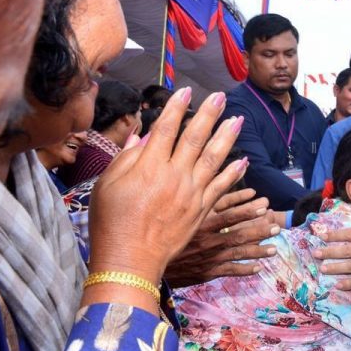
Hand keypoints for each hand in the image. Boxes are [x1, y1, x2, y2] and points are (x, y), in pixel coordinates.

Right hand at [86, 88, 245, 286]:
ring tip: (238, 119)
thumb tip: (143, 136)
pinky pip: (221, 187)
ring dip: (227, 136)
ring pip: (214, 158)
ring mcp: (191, 193)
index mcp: (149, 165)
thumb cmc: (112, 222)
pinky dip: (233, 173)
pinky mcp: (201, 210)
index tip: (185, 91)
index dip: (177, 107)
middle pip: (195, 137)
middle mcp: (174, 175)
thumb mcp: (108, 184)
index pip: (167, 128)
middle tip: (220, 96)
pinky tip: (242, 161)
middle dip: (209, 114)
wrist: (130, 259)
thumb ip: (127, 157)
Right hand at [165, 188, 280, 287]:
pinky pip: (229, 271)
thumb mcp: (171, 209)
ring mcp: (208, 258)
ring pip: (238, 253)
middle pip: (239, 234)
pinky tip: (258, 268)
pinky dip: (245, 269)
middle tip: (276, 226)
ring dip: (258, 250)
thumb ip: (190, 193)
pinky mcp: (205, 273)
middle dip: (259, 229)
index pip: (229, 215)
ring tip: (274, 249)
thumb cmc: (154, 230)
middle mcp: (208, 240)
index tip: (262, 204)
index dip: (247, 209)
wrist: (140, 261)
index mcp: (200, 224)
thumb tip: (208, 178)